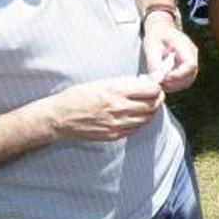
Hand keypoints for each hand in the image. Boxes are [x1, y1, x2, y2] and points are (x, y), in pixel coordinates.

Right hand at [49, 76, 164, 140]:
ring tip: (147, 106)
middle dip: (158, 99)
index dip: (156, 87)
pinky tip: (135, 116)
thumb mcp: (102, 82)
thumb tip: (144, 83)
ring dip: (150, 111)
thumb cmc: (77, 97)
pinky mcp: (114, 135)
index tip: (155, 86)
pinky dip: (140, 122)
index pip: (151, 90)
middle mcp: (119, 108)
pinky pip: (136, 129)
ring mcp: (117, 124)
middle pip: (152, 105)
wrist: (60, 117)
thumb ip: (124, 84)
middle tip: (156, 96)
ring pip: (147, 118)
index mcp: (116, 90)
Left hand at [141, 16, 198, 92]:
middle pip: (191, 75)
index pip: (190, 64)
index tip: (164, 78)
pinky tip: (164, 82)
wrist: (161, 28)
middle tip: (161, 83)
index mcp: (184, 45)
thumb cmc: (157, 35)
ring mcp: (191, 60)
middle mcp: (191, 53)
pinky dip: (175, 84)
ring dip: (175, 85)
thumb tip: (155, 79)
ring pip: (189, 79)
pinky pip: (185, 79)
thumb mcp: (151, 46)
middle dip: (176, 83)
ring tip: (161, 83)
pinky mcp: (187, 65)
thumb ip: (154, 63)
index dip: (179, 75)